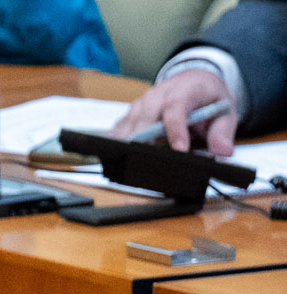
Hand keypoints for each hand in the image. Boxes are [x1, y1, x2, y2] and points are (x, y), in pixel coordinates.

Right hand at [110, 67, 236, 154]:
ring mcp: (143, 101)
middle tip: (150, 159)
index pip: (176, 106)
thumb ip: (223, 132)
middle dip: (146, 138)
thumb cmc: (208, 98)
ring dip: (131, 141)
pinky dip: (120, 140)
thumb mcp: (225, 112)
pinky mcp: (132, 111)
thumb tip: (222, 151)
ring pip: (130, 121)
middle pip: (147, 115)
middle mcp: (161, 92)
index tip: (179, 150)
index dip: (176, 129)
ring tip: (135, 158)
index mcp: (187, 88)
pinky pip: (121, 126)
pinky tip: (122, 152)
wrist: (195, 81)